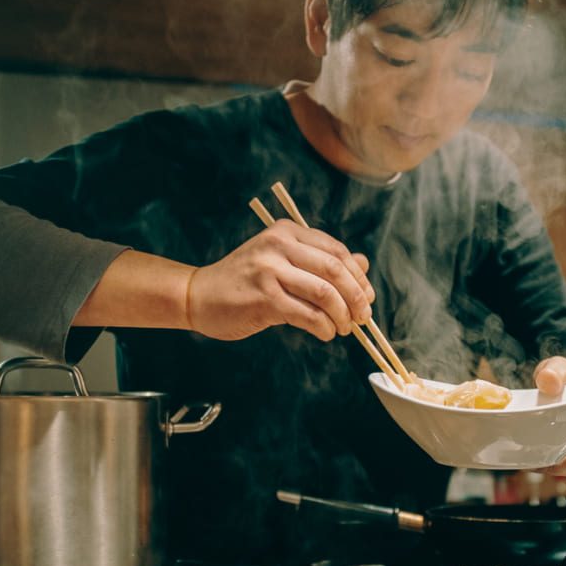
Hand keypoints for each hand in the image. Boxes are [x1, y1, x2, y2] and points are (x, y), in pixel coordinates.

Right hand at [188, 219, 374, 340]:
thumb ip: (320, 260)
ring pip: (325, 293)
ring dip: (342, 315)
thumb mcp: (282, 261)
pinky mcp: (264, 298)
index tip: (367, 297)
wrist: (198, 296)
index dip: (358, 276)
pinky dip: (324, 327)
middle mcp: (278, 245)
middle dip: (356, 297)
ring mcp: (270, 271)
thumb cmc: (244, 281)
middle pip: (336, 270)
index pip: (336, 251)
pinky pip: (308, 315)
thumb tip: (363, 265)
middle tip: (362, 317)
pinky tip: (324, 333)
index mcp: (286, 232)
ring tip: (343, 328)